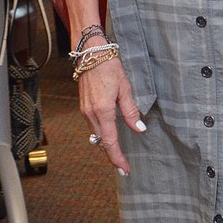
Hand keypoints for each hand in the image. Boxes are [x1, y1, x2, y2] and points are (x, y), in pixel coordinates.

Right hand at [78, 56, 145, 174]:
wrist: (91, 54)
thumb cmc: (109, 67)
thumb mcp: (125, 89)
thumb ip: (131, 111)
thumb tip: (139, 129)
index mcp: (103, 111)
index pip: (110, 142)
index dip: (117, 157)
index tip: (124, 169)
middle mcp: (91, 113)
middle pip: (101, 142)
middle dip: (112, 156)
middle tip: (123, 167)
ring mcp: (85, 110)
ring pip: (96, 136)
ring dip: (106, 146)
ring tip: (118, 155)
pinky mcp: (84, 106)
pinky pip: (92, 127)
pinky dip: (101, 136)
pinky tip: (108, 137)